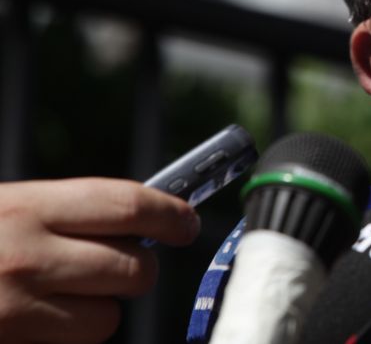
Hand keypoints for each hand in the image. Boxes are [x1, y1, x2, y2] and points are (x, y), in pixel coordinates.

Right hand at [0, 178, 199, 343]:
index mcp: (26, 208)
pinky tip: (39, 319)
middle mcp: (26, 257)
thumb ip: (62, 213)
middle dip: (139, 268)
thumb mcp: (6, 208)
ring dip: (99, 309)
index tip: (187, 223)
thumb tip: (135, 220)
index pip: (128, 206)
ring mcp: (16, 310)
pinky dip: (67, 337)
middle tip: (121, 264)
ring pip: (107, 318)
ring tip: (62, 295)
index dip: (171, 215)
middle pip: (133, 267)